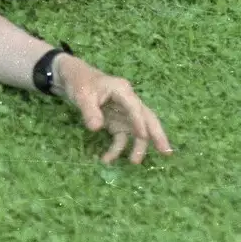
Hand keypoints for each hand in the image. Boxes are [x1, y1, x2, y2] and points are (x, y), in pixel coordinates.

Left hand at [55, 55, 171, 164]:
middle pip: (147, 119)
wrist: (73, 79)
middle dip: (157, 135)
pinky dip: (116, 149)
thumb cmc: (80, 82)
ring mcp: (124, 114)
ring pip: (137, 132)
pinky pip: (121, 138)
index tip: (143, 136)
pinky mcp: (117, 123)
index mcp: (122, 91)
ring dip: (137, 147)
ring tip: (134, 162)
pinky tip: (106, 159)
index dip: (139, 121)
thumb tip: (96, 128)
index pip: (135, 107)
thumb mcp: (82, 95)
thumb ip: (89, 111)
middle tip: (166, 152)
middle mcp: (128, 102)